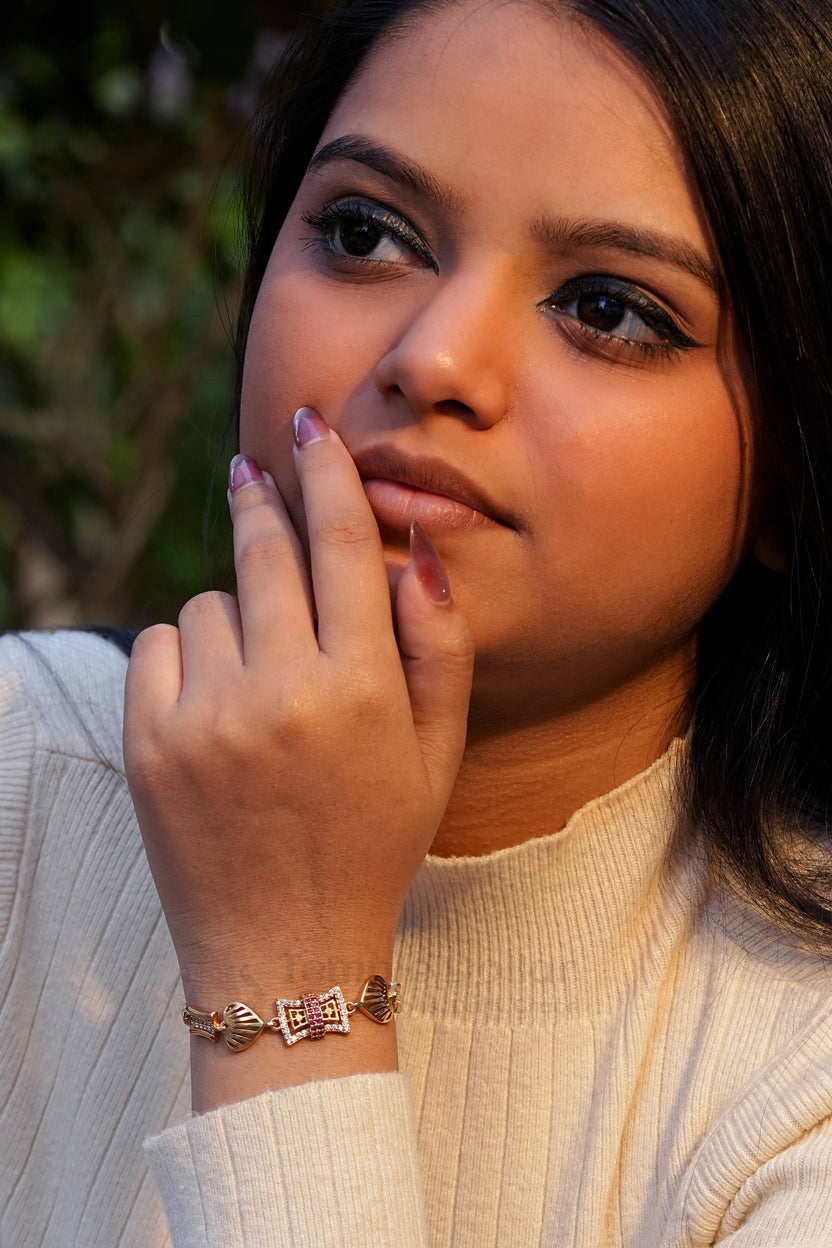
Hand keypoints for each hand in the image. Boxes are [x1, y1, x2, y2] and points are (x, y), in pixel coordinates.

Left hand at [123, 409, 473, 1007]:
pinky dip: (187, 657)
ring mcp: (207, 717)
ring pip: (212, 602)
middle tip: (256, 470)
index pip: (344, 546)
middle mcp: (283, 693)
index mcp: (363, 690)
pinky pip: (161, 644)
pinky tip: (215, 705)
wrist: (283, 948)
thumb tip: (412, 550)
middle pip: (266, 552)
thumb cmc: (373, 843)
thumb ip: (441, 645)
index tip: (311, 425)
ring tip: (260, 680)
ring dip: (236, 617)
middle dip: (263, 501)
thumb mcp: (437, 752)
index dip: (328, 474)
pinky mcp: (149, 741)